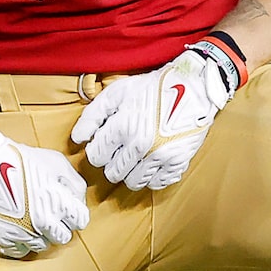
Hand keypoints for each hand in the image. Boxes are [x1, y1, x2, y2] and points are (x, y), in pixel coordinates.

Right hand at [0, 124, 88, 258]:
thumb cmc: (20, 160)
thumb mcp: (57, 163)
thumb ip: (74, 184)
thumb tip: (79, 200)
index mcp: (60, 205)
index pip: (80, 221)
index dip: (74, 214)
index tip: (68, 210)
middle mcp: (44, 223)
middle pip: (62, 237)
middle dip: (59, 226)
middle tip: (50, 215)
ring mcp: (23, 233)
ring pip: (42, 246)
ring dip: (41, 235)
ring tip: (32, 220)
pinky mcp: (3, 237)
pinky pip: (19, 252)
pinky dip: (21, 243)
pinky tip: (19, 231)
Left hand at [72, 39, 241, 189]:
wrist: (193, 86)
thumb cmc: (152, 88)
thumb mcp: (116, 93)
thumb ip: (92, 116)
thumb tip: (78, 139)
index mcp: (122, 127)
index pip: (96, 157)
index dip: (98, 151)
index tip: (107, 144)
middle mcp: (140, 145)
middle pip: (113, 173)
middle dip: (113, 164)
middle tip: (121, 152)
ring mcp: (160, 155)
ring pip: (134, 182)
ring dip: (131, 173)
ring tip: (135, 160)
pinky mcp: (178, 161)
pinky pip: (157, 183)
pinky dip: (152, 178)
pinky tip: (152, 164)